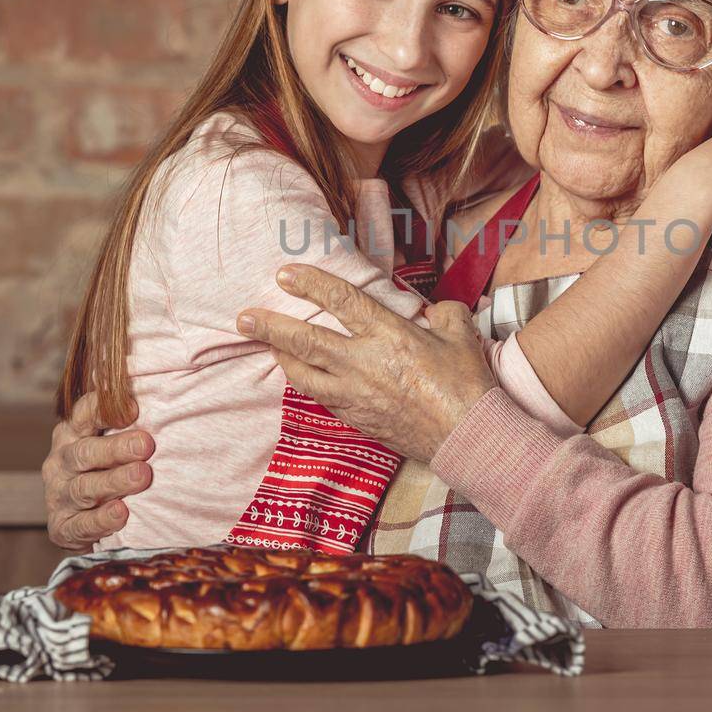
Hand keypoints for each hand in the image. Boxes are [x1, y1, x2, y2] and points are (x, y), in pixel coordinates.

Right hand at [41, 391, 154, 551]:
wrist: (90, 519)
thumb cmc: (113, 466)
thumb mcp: (116, 437)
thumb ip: (131, 416)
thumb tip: (166, 376)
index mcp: (73, 432)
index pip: (84, 414)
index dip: (105, 409)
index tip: (134, 407)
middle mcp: (60, 461)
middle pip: (85, 452)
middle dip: (116, 448)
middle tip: (147, 444)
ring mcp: (58, 495)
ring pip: (84, 487)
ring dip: (114, 482)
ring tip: (142, 476)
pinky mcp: (62, 527)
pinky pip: (80, 524)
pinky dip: (101, 520)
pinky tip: (122, 513)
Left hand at [237, 265, 494, 461]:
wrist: (467, 437)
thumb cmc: (466, 384)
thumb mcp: (460, 335)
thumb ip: (444, 313)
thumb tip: (435, 309)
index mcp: (388, 336)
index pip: (341, 302)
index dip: (311, 284)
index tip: (286, 274)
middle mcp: (363, 364)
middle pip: (305, 341)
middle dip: (271, 327)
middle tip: (244, 318)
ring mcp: (356, 395)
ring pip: (304, 376)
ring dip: (281, 359)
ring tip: (268, 347)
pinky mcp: (357, 419)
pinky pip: (322, 398)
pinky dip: (307, 384)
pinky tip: (302, 378)